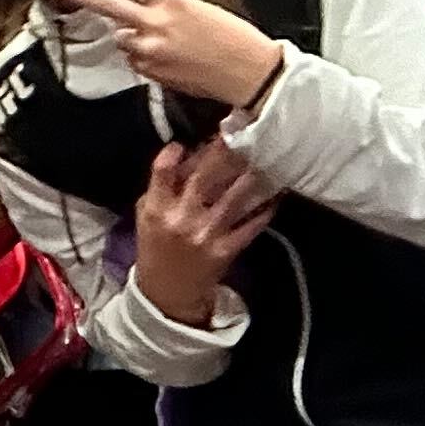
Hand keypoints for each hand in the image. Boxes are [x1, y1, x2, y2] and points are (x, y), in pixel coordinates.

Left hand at [43, 0, 287, 107]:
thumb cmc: (232, 38)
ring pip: (123, 38)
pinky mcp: (150, 71)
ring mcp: (150, 49)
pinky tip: (173, 62)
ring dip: (135, 40)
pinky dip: (146, 60)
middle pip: (108, 6)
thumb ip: (163, 12)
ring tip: (171, 46)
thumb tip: (134, 23)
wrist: (248, 72)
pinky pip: (135, 61)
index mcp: (173, 1)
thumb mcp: (198, 12)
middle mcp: (156, 24)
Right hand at [133, 135, 279, 329]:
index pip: (162, 170)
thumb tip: (190, 152)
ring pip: (236, 196)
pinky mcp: (227, 249)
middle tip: (242, 131)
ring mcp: (207, 234)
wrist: (167, 294)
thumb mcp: (148, 216)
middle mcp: (182, 218)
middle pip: (205, 176)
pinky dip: (266, 207)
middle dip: (225, 152)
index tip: (192, 139)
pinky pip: (252, 224)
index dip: (176, 151)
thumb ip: (163, 187)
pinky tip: (276, 193)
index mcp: (156, 208)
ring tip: (267, 155)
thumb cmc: (156, 247)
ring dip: (253, 174)